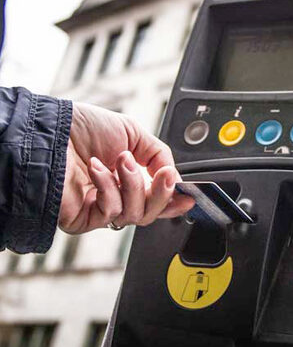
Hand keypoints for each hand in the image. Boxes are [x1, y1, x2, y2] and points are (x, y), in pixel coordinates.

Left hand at [59, 103, 193, 233]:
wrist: (51, 130)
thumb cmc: (82, 127)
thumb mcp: (133, 132)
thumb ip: (160, 155)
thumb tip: (176, 178)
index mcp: (128, 177)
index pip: (156, 197)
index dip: (174, 200)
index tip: (189, 196)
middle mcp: (116, 194)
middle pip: (151, 212)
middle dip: (161, 193)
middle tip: (162, 175)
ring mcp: (100, 208)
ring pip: (135, 215)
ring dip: (132, 184)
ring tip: (120, 160)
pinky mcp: (84, 219)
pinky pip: (110, 212)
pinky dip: (108, 188)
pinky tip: (97, 170)